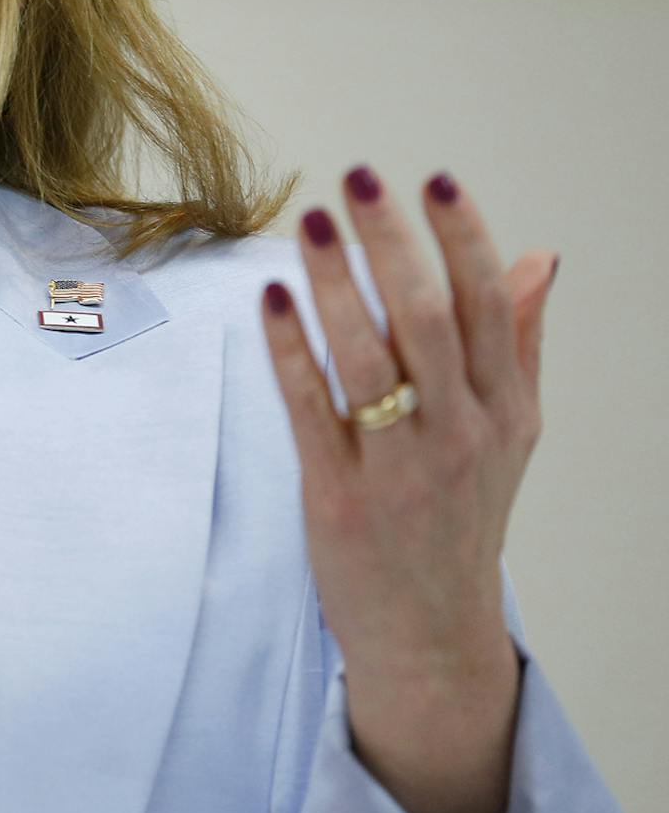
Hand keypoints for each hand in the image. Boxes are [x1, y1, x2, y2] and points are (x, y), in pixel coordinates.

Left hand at [258, 165, 557, 690]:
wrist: (430, 632)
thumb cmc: (461, 516)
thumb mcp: (510, 431)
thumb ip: (516, 342)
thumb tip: (538, 258)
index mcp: (505, 409)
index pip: (487, 305)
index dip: (462, 237)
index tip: (433, 180)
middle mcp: (461, 434)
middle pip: (429, 320)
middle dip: (395, 245)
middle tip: (359, 181)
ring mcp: (400, 468)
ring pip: (370, 359)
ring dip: (339, 286)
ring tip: (311, 224)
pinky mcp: (340, 496)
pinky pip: (311, 409)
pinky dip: (291, 350)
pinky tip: (273, 298)